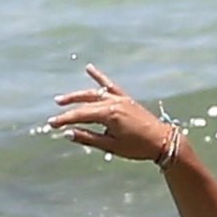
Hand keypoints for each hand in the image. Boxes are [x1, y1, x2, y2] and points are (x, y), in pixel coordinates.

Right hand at [47, 65, 173, 162]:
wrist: (163, 142)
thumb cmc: (138, 147)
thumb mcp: (112, 146)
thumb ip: (89, 138)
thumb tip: (68, 133)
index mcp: (109, 115)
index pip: (80, 115)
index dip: (65, 120)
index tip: (52, 124)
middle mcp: (113, 103)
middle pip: (85, 104)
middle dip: (69, 110)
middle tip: (55, 115)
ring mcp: (120, 99)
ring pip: (94, 93)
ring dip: (78, 95)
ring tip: (62, 99)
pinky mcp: (126, 99)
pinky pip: (110, 86)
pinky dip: (99, 77)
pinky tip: (89, 68)